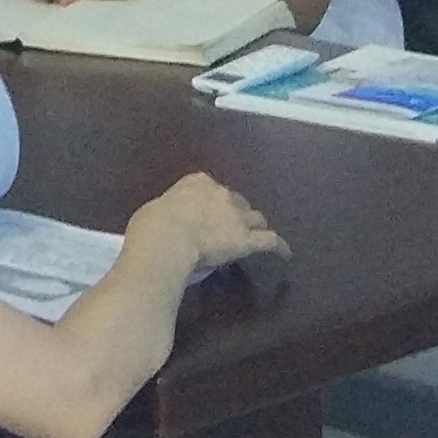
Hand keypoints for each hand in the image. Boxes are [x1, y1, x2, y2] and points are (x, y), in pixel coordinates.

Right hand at [131, 172, 284, 276]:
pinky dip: (279, 247)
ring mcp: (237, 216)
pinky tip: (285, 254)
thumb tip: (167, 224)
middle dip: (236, 212)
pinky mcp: (247, 239)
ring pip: (255, 218)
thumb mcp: (156, 211)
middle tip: (231, 227)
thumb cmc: (152, 224)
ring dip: (255, 225)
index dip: (212, 202)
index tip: (208, 212)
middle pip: (237, 202)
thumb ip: (170, 213)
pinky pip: (269, 241)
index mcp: (197, 183)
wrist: (166, 237)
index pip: (211, 189)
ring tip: (256, 235)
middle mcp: (221, 194)